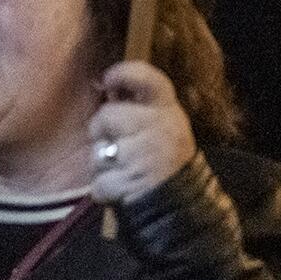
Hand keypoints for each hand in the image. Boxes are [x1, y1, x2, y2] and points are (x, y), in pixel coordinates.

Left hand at [87, 61, 196, 204]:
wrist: (182, 206)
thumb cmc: (163, 160)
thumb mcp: (162, 125)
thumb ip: (139, 106)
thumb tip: (104, 87)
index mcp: (168, 111)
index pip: (145, 77)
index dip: (122, 74)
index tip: (108, 79)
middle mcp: (159, 129)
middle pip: (107, 115)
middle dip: (102, 130)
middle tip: (119, 144)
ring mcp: (144, 156)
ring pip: (98, 150)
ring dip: (103, 163)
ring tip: (126, 169)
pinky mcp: (129, 182)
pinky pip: (99, 181)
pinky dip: (105, 188)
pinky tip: (123, 187)